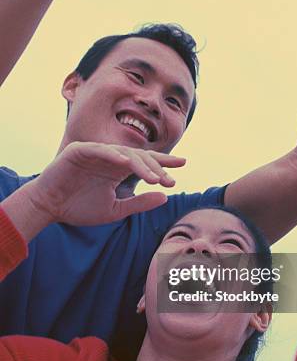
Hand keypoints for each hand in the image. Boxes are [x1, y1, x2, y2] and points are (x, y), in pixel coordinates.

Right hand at [24, 141, 185, 225]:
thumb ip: (139, 203)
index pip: (145, 162)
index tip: (183, 164)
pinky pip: (100, 150)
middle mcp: (109, 158)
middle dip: (156, 168)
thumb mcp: (115, 210)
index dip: (163, 162)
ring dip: (140, 165)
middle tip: (169, 180)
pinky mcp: (79, 150)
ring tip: (154, 178)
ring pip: (123, 153)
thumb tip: (165, 196)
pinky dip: (113, 155)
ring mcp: (95, 152)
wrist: (48, 208)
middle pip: (139, 157)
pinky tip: (127, 164)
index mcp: (117, 169)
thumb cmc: (78, 208)